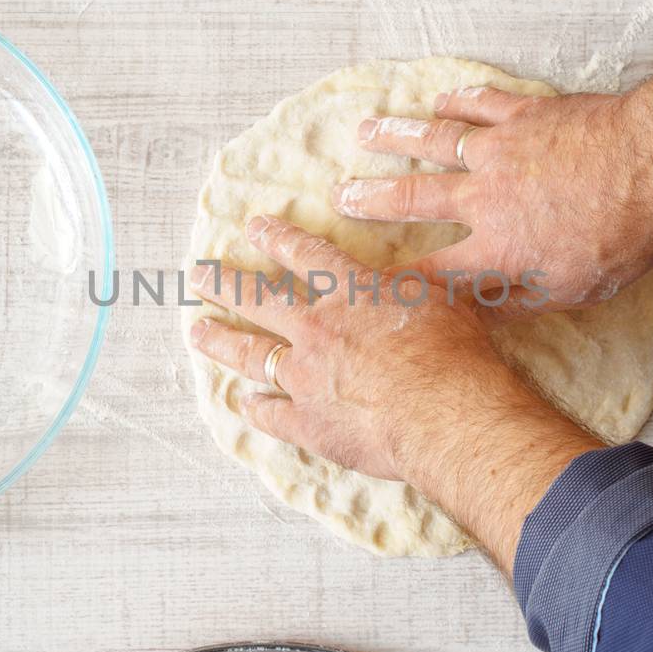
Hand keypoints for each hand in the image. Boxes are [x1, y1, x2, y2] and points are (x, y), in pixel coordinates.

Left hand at [190, 215, 499, 482]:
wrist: (445, 415)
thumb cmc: (455, 355)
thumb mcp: (445, 302)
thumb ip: (417, 290)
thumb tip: (415, 280)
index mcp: (351, 291)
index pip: (305, 254)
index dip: (277, 237)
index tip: (253, 227)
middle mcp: (318, 329)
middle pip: (258, 300)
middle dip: (225, 284)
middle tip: (198, 276)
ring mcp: (306, 378)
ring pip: (250, 354)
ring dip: (220, 341)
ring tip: (197, 331)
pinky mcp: (307, 424)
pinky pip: (271, 415)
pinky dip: (256, 409)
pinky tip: (244, 404)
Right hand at [332, 86, 652, 311]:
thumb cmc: (623, 233)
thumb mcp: (574, 290)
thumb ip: (520, 301)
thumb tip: (478, 316)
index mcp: (497, 248)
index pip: (434, 271)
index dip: (395, 279)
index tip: (364, 283)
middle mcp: (486, 196)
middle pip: (415, 196)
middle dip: (372, 197)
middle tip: (340, 194)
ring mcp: (502, 149)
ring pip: (436, 140)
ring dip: (397, 135)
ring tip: (364, 131)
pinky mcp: (526, 114)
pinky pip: (481, 103)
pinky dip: (456, 101)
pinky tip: (438, 100)